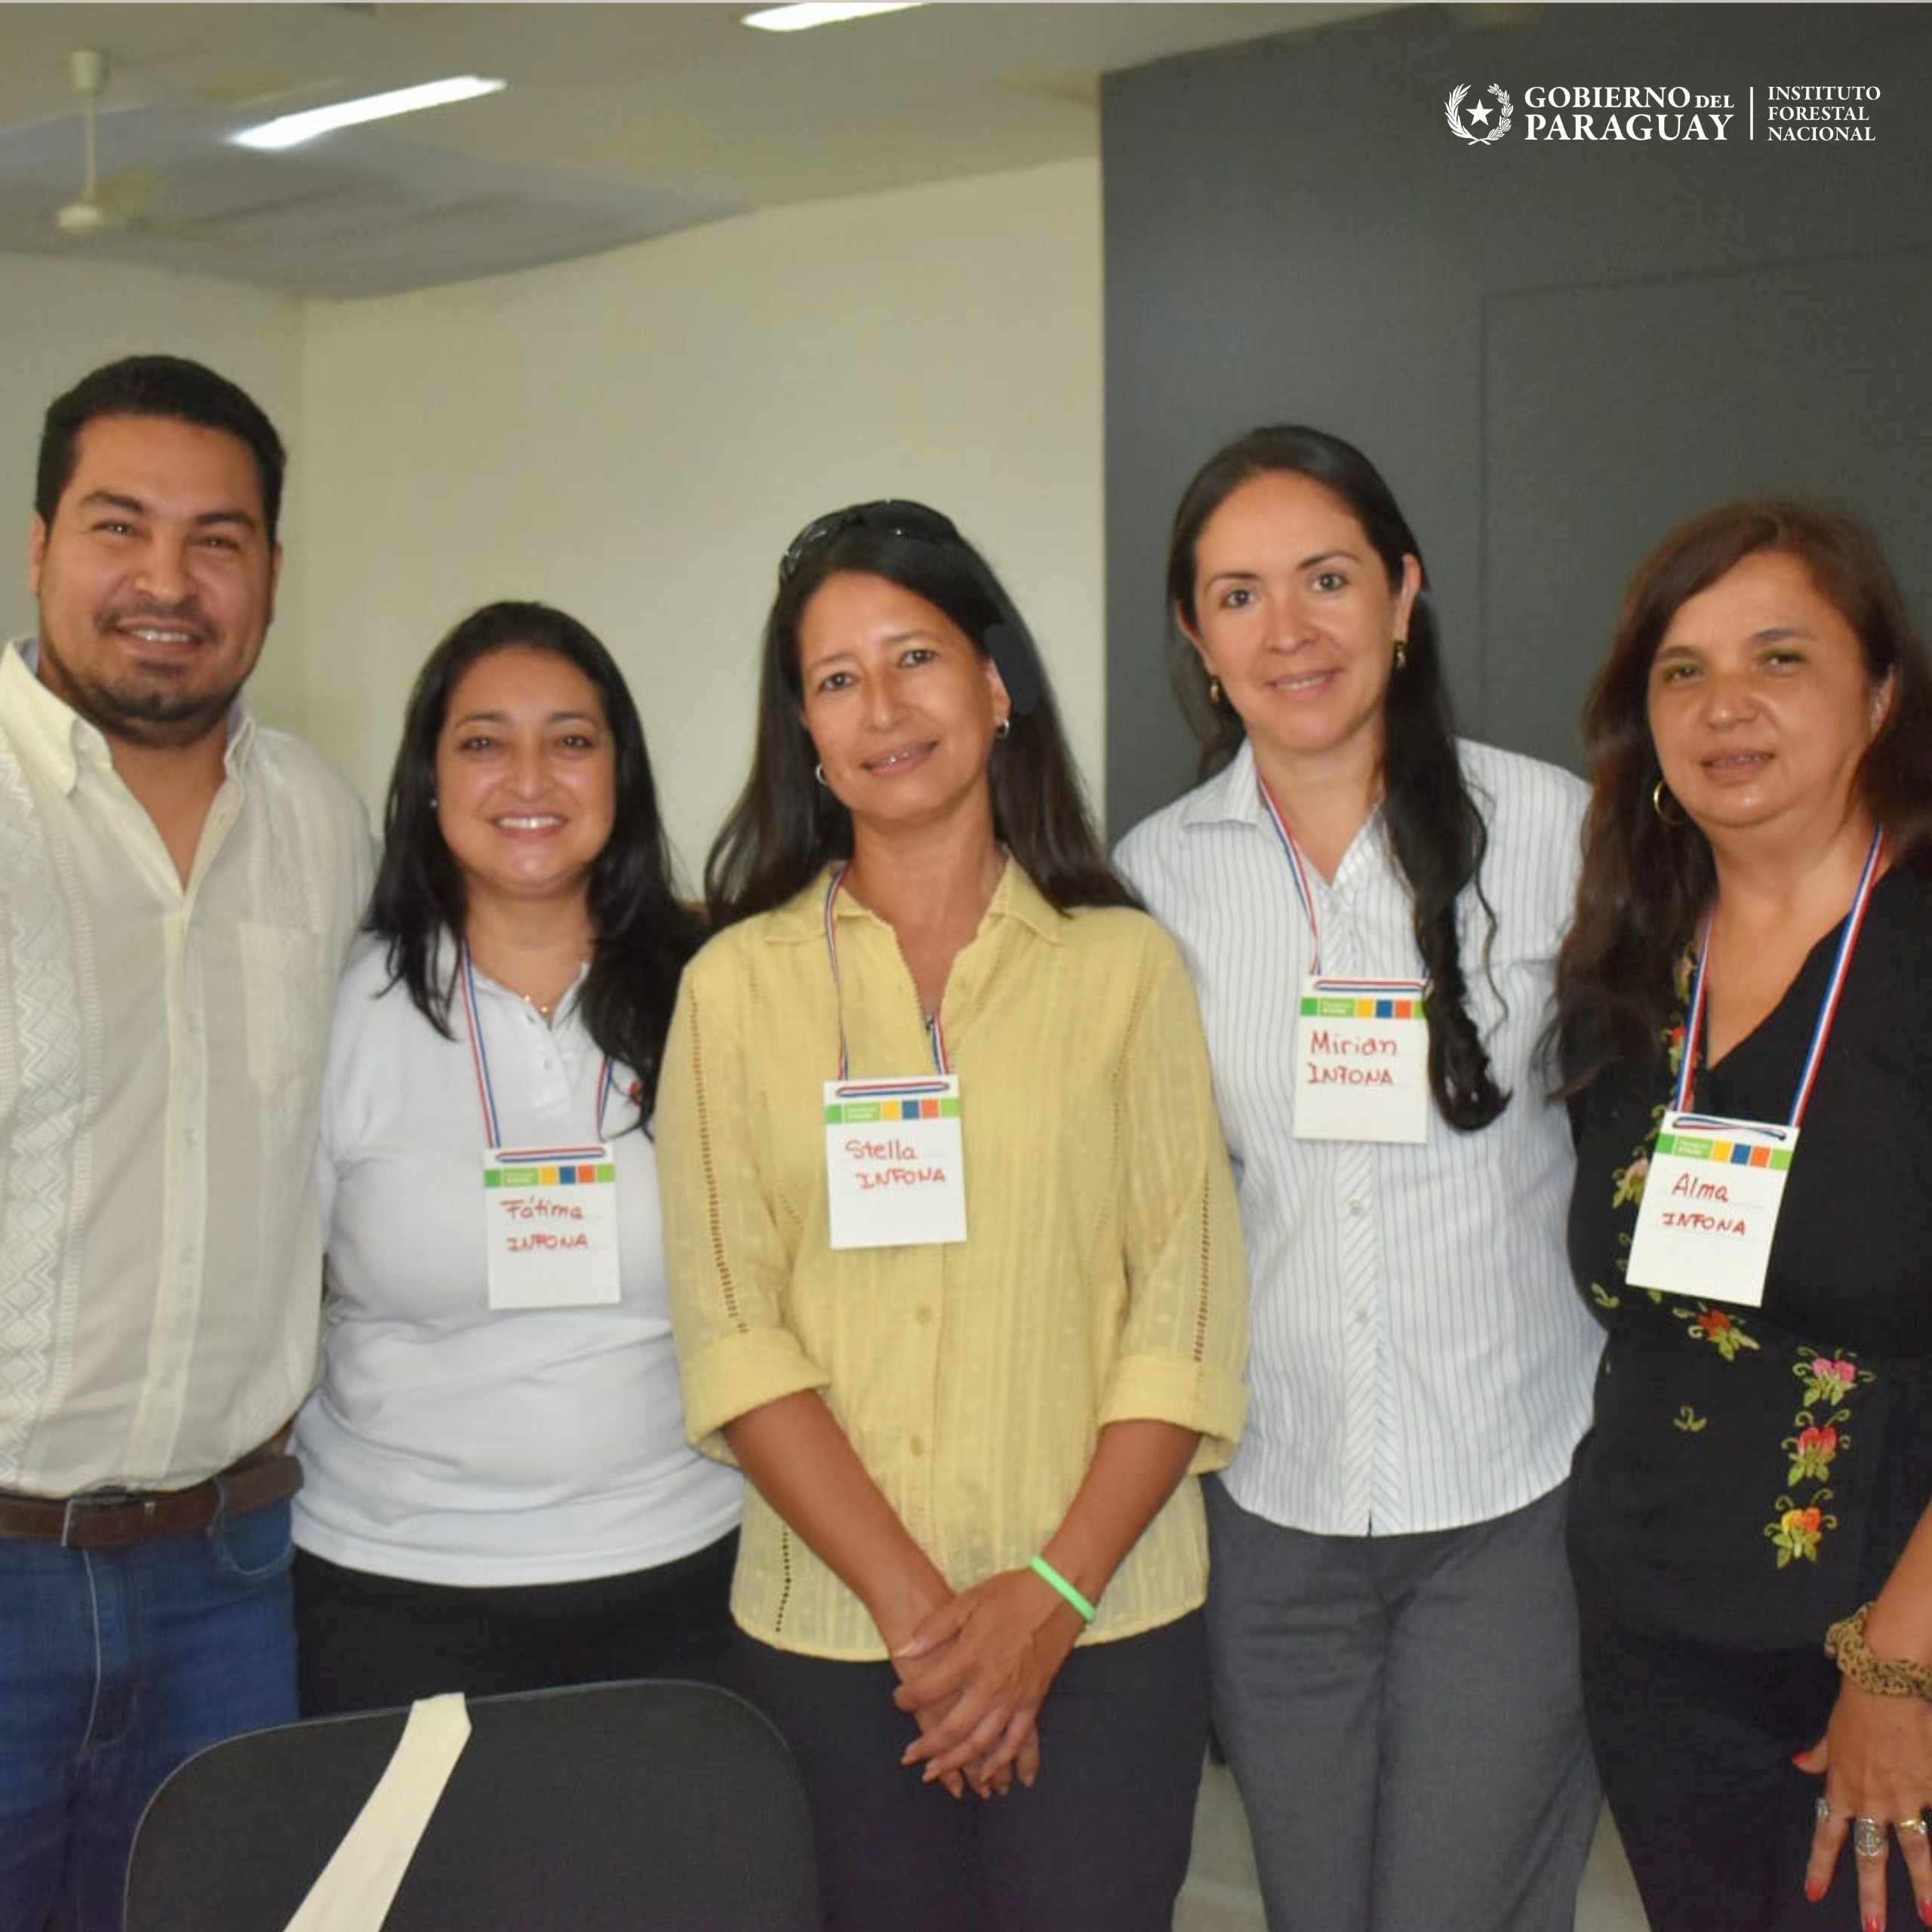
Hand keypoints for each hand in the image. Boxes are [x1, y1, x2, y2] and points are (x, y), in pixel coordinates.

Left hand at [890, 1567, 1081, 1788]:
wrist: (1060, 1595)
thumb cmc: (1011, 1594)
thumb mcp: (967, 1601)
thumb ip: (933, 1628)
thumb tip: (902, 1650)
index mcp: (971, 1657)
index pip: (929, 1690)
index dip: (907, 1699)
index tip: (897, 1700)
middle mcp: (991, 1684)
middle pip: (952, 1729)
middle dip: (927, 1747)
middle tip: (908, 1757)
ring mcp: (1015, 1697)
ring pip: (981, 1743)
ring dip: (956, 1762)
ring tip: (935, 1773)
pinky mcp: (1034, 1701)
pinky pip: (1015, 1741)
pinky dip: (1000, 1762)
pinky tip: (985, 1775)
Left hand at [1796, 1685, 1931, 1926]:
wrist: (1887, 1682)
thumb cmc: (1857, 1704)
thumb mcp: (1831, 1733)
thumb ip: (1820, 1755)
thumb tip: (1799, 1764)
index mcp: (1843, 1787)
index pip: (1828, 1834)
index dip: (1821, 1865)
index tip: (1814, 1893)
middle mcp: (1872, 1799)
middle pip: (1871, 1855)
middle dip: (1871, 1895)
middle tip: (1871, 1928)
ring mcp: (1905, 1797)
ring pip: (1915, 1850)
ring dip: (1924, 1888)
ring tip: (1929, 1918)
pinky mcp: (1931, 1787)